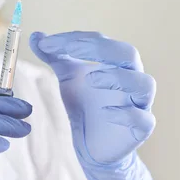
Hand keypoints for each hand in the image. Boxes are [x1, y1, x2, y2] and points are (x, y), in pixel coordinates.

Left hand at [30, 31, 154, 179]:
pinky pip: (143, 119)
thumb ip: (53, 56)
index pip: (101, 41)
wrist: (92, 144)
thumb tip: (35, 35)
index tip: (47, 43)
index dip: (76, 40)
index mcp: (114, 62)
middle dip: (99, 49)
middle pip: (128, 54)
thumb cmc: (85, 104)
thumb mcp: (67, 77)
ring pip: (144, 84)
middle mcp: (130, 78)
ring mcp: (138, 104)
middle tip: (71, 52)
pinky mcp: (140, 129)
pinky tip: (105, 112)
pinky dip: (126, 113)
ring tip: (91, 79)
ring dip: (118, 77)